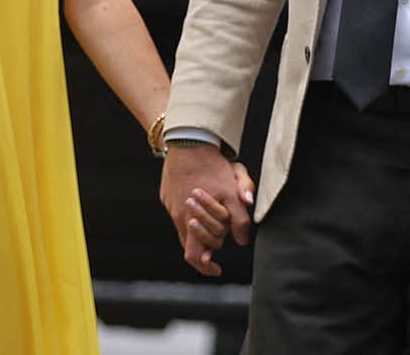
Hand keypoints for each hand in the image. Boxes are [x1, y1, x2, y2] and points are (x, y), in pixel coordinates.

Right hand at [160, 145, 252, 275]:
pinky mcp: (167, 194)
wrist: (189, 140)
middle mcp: (178, 216)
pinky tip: (202, 197)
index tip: (217, 269)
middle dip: (208, 244)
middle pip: (190, 244)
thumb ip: (240, 218)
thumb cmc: (213, 165)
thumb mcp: (233, 190)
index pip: (195, 257)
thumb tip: (242, 240)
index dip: (206, 267)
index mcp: (191, 220)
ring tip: (213, 216)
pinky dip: (190, 213)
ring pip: (184, 228)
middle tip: (221, 238)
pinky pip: (178, 212)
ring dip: (199, 228)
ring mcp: (170, 205)